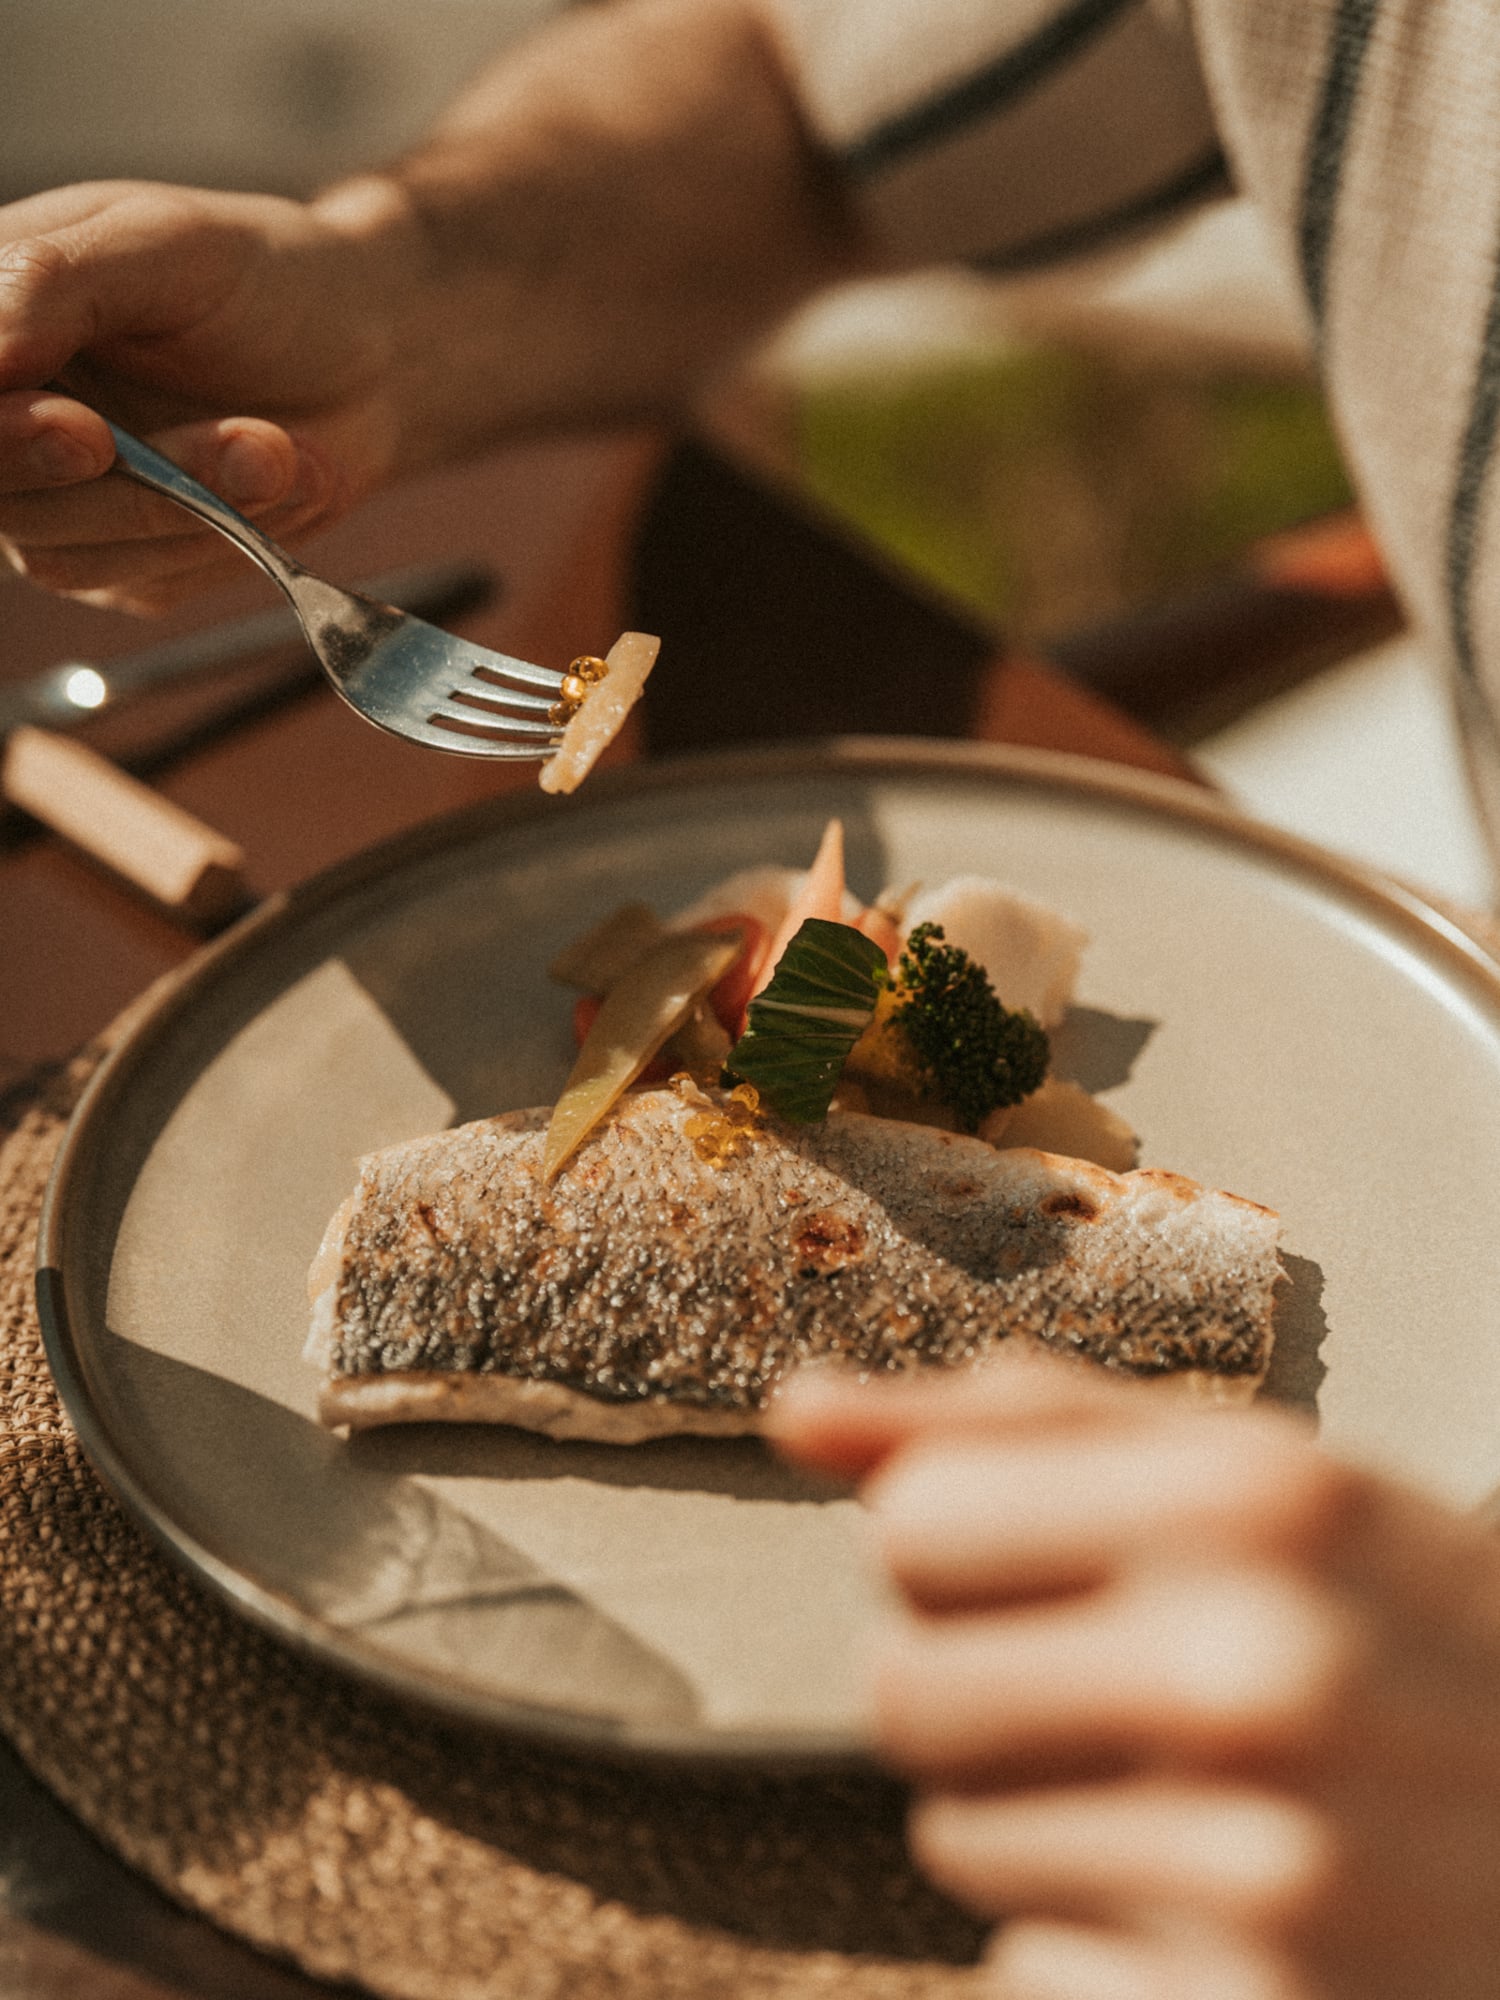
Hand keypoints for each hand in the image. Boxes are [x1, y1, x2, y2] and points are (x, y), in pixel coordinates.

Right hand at [0, 179, 405, 610]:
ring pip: (68, 552)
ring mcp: (59, 504)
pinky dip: (226, 535)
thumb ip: (53, 282)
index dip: (0, 435)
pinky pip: (147, 575)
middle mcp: (4, 421)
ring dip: (189, 506)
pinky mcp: (129, 563)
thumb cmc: (257, 278)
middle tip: (199, 446)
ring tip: (276, 445)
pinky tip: (282, 472)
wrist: (367, 351)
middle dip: (106, 483)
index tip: (76, 430)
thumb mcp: (161, 243)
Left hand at [772, 1354, 1499, 1999]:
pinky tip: (1225, 1913)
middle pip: (904, 1687)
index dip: (967, 1550)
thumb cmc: (1399, 1626)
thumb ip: (1018, 1421)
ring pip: (957, 1838)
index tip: (1058, 1574)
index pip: (911, 1522)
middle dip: (983, 1689)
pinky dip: (1095, 1951)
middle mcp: (1259, 1680)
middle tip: (1128, 1696)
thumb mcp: (1255, 1474)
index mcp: (1256, 1503)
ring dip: (1041, 1822)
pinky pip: (1024, 1971)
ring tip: (1197, 1799)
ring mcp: (1268, 1876)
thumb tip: (796, 1409)